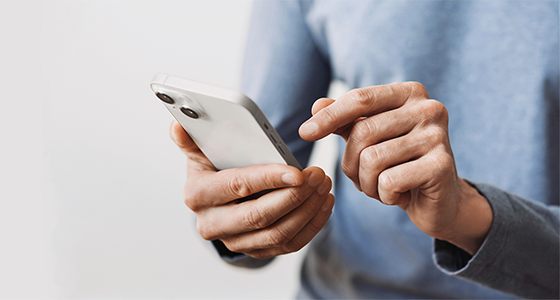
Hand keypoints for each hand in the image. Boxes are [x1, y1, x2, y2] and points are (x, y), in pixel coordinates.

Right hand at [170, 120, 334, 258]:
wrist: (218, 201)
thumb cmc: (214, 167)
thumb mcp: (200, 151)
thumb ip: (191, 138)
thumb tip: (178, 124)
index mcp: (198, 195)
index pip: (237, 186)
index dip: (269, 179)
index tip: (297, 171)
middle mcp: (212, 224)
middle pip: (259, 216)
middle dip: (293, 196)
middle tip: (318, 175)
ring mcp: (235, 242)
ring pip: (277, 233)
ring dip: (307, 210)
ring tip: (324, 185)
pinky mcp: (256, 251)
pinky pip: (288, 244)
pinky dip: (311, 225)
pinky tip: (324, 204)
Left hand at [299, 82, 490, 254]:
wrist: (438, 200)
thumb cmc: (399, 164)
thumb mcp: (370, 138)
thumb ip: (345, 120)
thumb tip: (317, 105)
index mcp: (410, 93)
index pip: (360, 98)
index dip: (329, 117)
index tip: (304, 133)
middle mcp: (428, 108)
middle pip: (363, 132)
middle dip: (351, 163)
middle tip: (361, 178)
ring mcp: (438, 136)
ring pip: (372, 160)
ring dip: (366, 183)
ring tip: (381, 187)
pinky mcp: (442, 166)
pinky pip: (389, 181)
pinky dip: (384, 195)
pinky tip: (398, 195)